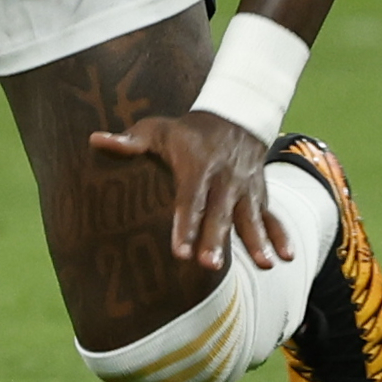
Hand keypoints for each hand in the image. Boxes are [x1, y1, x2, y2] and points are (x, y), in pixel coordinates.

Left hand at [89, 111, 294, 270]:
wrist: (233, 115)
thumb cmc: (186, 131)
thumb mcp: (158, 129)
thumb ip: (129, 141)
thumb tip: (94, 140)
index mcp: (197, 164)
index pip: (189, 198)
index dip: (185, 224)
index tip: (179, 251)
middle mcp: (224, 177)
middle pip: (220, 212)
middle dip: (216, 239)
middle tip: (210, 266)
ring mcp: (245, 187)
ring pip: (251, 216)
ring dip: (257, 241)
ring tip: (264, 264)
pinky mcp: (260, 193)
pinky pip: (272, 215)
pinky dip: (281, 235)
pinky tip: (286, 258)